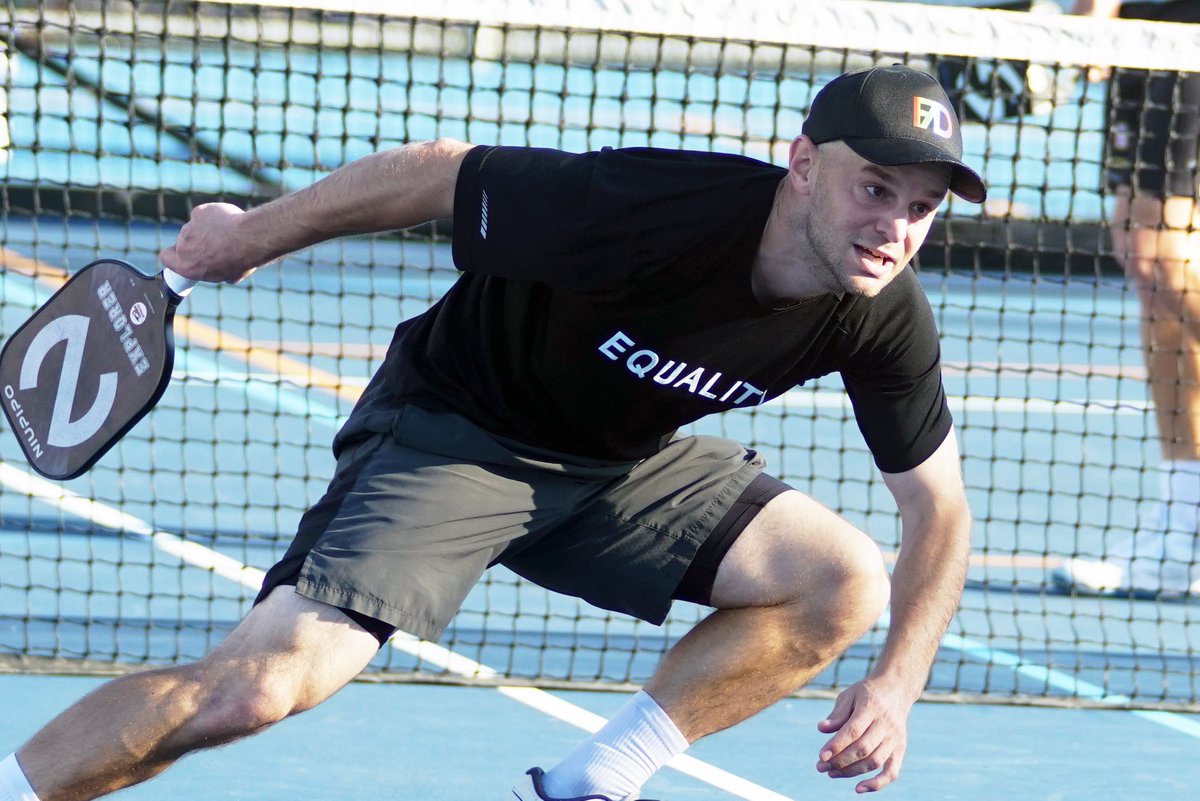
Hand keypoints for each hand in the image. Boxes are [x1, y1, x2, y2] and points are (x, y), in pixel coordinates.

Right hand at [159, 202, 265, 283]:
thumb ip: (217, 271)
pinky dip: (213, 216)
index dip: (174, 255)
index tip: (185, 254)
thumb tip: (221, 268)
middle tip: (217, 243)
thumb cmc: (241, 261)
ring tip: (227, 233)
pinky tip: (227, 221)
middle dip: (197, 242)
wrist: (248, 239)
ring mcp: (189, 227)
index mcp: (186, 267)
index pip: (166, 258)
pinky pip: (203, 214)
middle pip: (183, 242)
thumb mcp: (230, 276)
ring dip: (206, 229)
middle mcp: (183, 247)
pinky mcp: (198, 212)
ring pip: (195, 227)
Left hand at [815, 676, 912, 792]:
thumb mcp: (849, 695)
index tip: (821, 756)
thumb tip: (821, 729)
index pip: (853, 731)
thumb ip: (837, 714)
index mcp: (871, 707)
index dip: (836, 745)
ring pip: (874, 761)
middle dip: (839, 761)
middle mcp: (886, 724)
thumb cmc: (867, 693)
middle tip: (820, 767)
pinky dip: (877, 784)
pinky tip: (858, 789)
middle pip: (863, 748)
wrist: (896, 688)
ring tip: (831, 773)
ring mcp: (895, 738)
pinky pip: (892, 772)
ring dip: (851, 772)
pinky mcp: (900, 749)